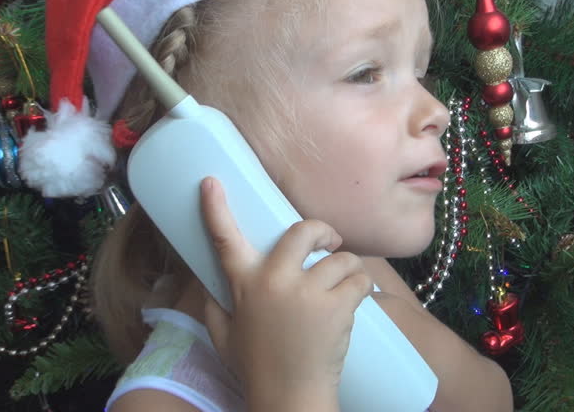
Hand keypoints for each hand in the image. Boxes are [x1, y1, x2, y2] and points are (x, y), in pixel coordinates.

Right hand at [198, 177, 373, 409]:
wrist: (290, 397)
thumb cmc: (256, 367)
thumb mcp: (224, 334)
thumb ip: (217, 303)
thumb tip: (212, 280)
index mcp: (244, 285)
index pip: (225, 239)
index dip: (216, 208)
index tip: (212, 182)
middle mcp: (274, 281)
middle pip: (303, 230)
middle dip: (321, 231)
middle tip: (328, 242)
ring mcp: (307, 292)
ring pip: (340, 258)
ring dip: (345, 268)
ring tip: (342, 286)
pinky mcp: (337, 306)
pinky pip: (360, 279)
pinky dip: (362, 287)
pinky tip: (353, 302)